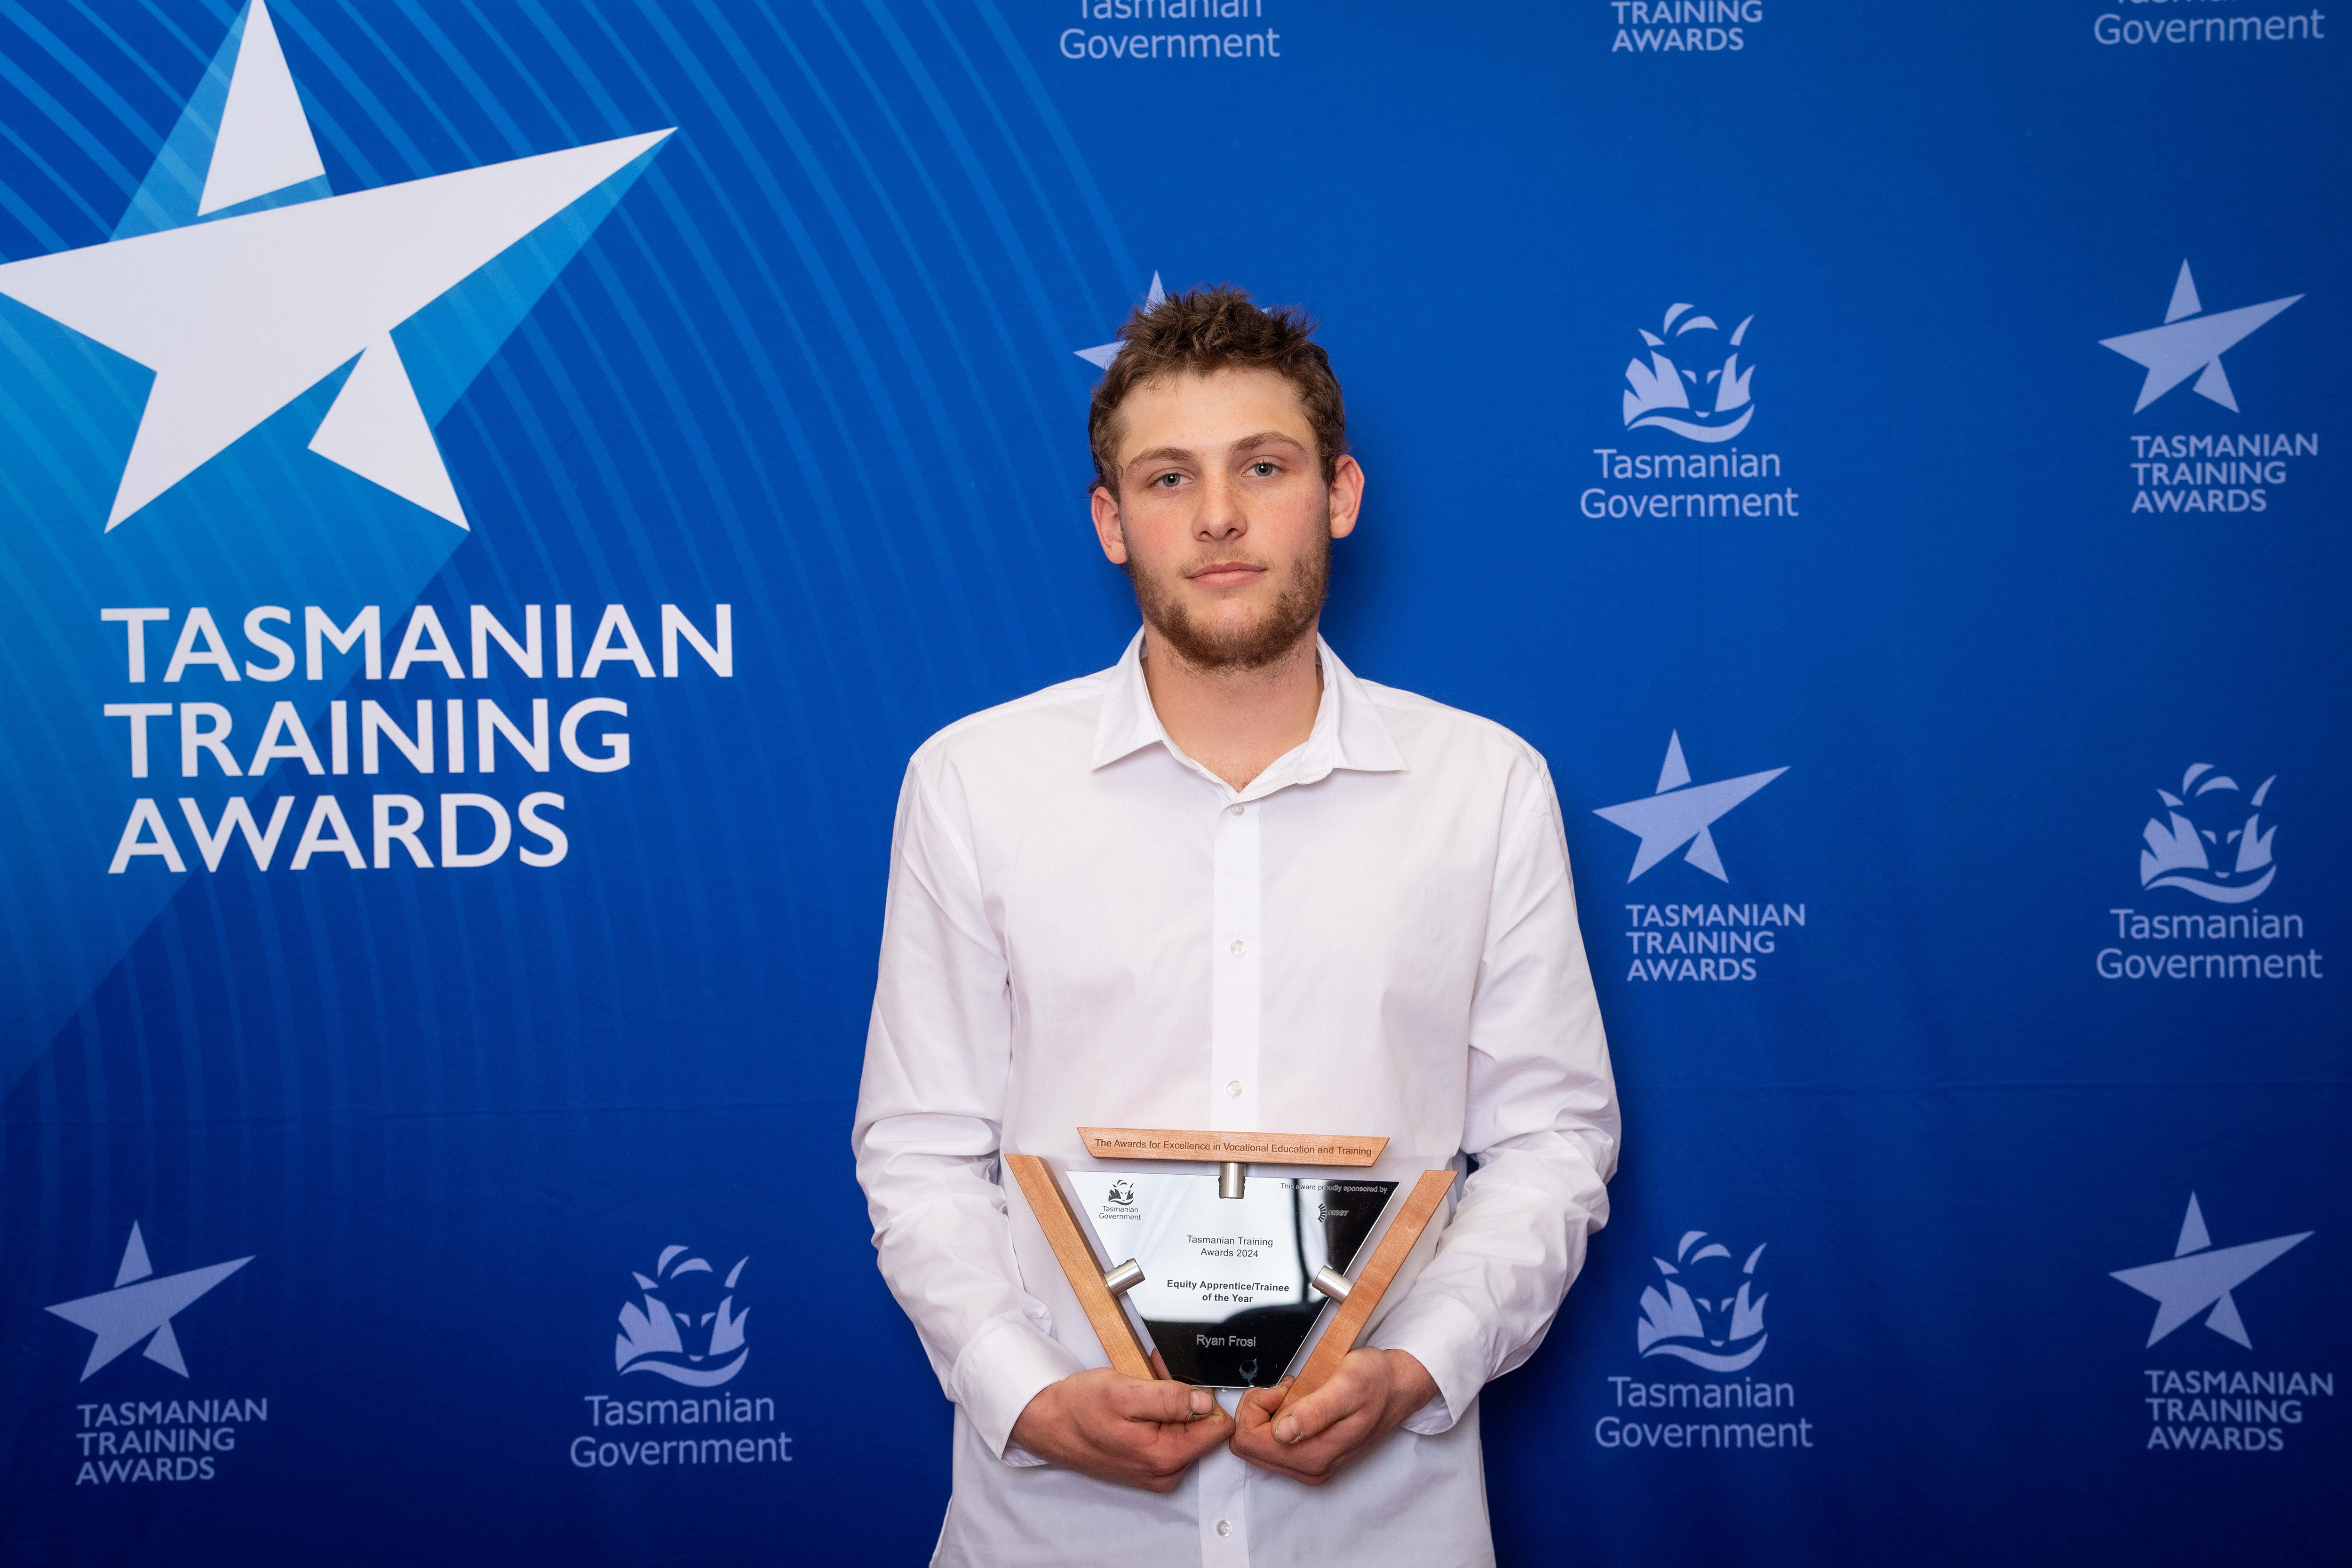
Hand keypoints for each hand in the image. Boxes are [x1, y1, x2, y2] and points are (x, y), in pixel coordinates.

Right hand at [1008, 1367, 1233, 1491]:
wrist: (1047, 1423)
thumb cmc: (1079, 1408)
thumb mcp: (1124, 1393)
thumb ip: (1170, 1398)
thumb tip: (1206, 1401)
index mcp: (1167, 1457)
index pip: (1218, 1428)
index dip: (1203, 1397)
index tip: (1176, 1384)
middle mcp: (1167, 1473)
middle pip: (1202, 1427)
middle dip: (1182, 1399)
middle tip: (1151, 1381)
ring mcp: (1157, 1472)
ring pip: (1185, 1428)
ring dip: (1167, 1403)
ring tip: (1140, 1387)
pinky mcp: (1147, 1465)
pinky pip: (1168, 1435)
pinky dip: (1156, 1414)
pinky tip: (1136, 1401)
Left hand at [1228, 1348, 1437, 1485]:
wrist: (1397, 1387)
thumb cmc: (1375, 1382)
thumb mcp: (1346, 1385)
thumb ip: (1314, 1411)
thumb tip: (1282, 1433)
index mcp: (1313, 1456)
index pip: (1249, 1440)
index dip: (1258, 1407)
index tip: (1283, 1389)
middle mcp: (1309, 1468)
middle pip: (1248, 1445)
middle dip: (1259, 1411)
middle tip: (1288, 1390)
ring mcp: (1310, 1465)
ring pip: (1257, 1444)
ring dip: (1268, 1414)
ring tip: (1298, 1395)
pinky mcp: (1312, 1457)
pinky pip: (1272, 1443)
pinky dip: (1277, 1419)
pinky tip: (1299, 1403)